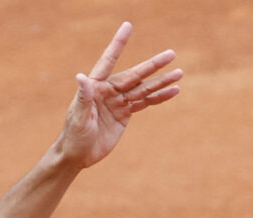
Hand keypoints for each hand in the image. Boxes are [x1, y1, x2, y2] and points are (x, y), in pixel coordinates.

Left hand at [58, 22, 181, 168]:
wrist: (78, 155)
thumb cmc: (73, 135)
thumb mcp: (79, 117)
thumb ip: (83, 97)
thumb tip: (81, 76)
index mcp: (95, 87)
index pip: (108, 61)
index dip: (118, 44)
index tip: (128, 26)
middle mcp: (108, 90)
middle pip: (134, 75)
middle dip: (152, 65)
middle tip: (170, 54)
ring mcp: (118, 102)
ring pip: (143, 89)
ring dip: (161, 82)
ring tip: (179, 73)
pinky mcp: (125, 114)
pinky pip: (144, 103)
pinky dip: (159, 97)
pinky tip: (173, 91)